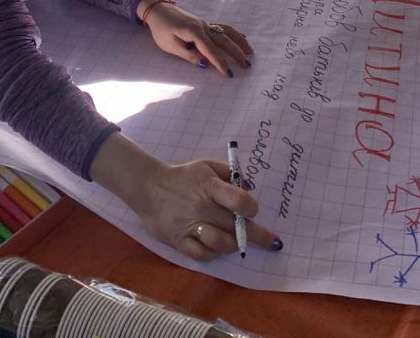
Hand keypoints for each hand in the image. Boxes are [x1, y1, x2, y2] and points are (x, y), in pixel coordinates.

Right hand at [90, 135, 280, 260]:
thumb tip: (249, 185)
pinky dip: (214, 254)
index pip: (238, 200)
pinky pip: (202, 255)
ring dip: (234, 244)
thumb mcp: (207, 165)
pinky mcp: (179, 241)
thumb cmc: (183, 176)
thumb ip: (229, 172)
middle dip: (256, 234)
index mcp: (210, 187)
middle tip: (270, 241)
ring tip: (238, 242)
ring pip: (221, 244)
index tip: (255, 210)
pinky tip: (218, 248)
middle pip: (234, 226)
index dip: (251, 207)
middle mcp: (202, 208)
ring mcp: (190, 226)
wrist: (149, 188)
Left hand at [143, 1, 251, 76]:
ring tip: (250, 52)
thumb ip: (189, 55)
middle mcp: (203, 27)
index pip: (210, 50)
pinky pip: (223, 28)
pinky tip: (242, 38)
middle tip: (246, 65)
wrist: (159, 11)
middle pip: (223, 40)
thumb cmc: (162, 30)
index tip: (228, 73)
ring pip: (227, 32)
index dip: (220, 62)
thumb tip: (205, 64)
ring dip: (239, 42)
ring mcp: (205, 24)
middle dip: (236, 53)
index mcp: (194, 32)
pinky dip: (234, 33)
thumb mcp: (171, 46)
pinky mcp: (204, 24)